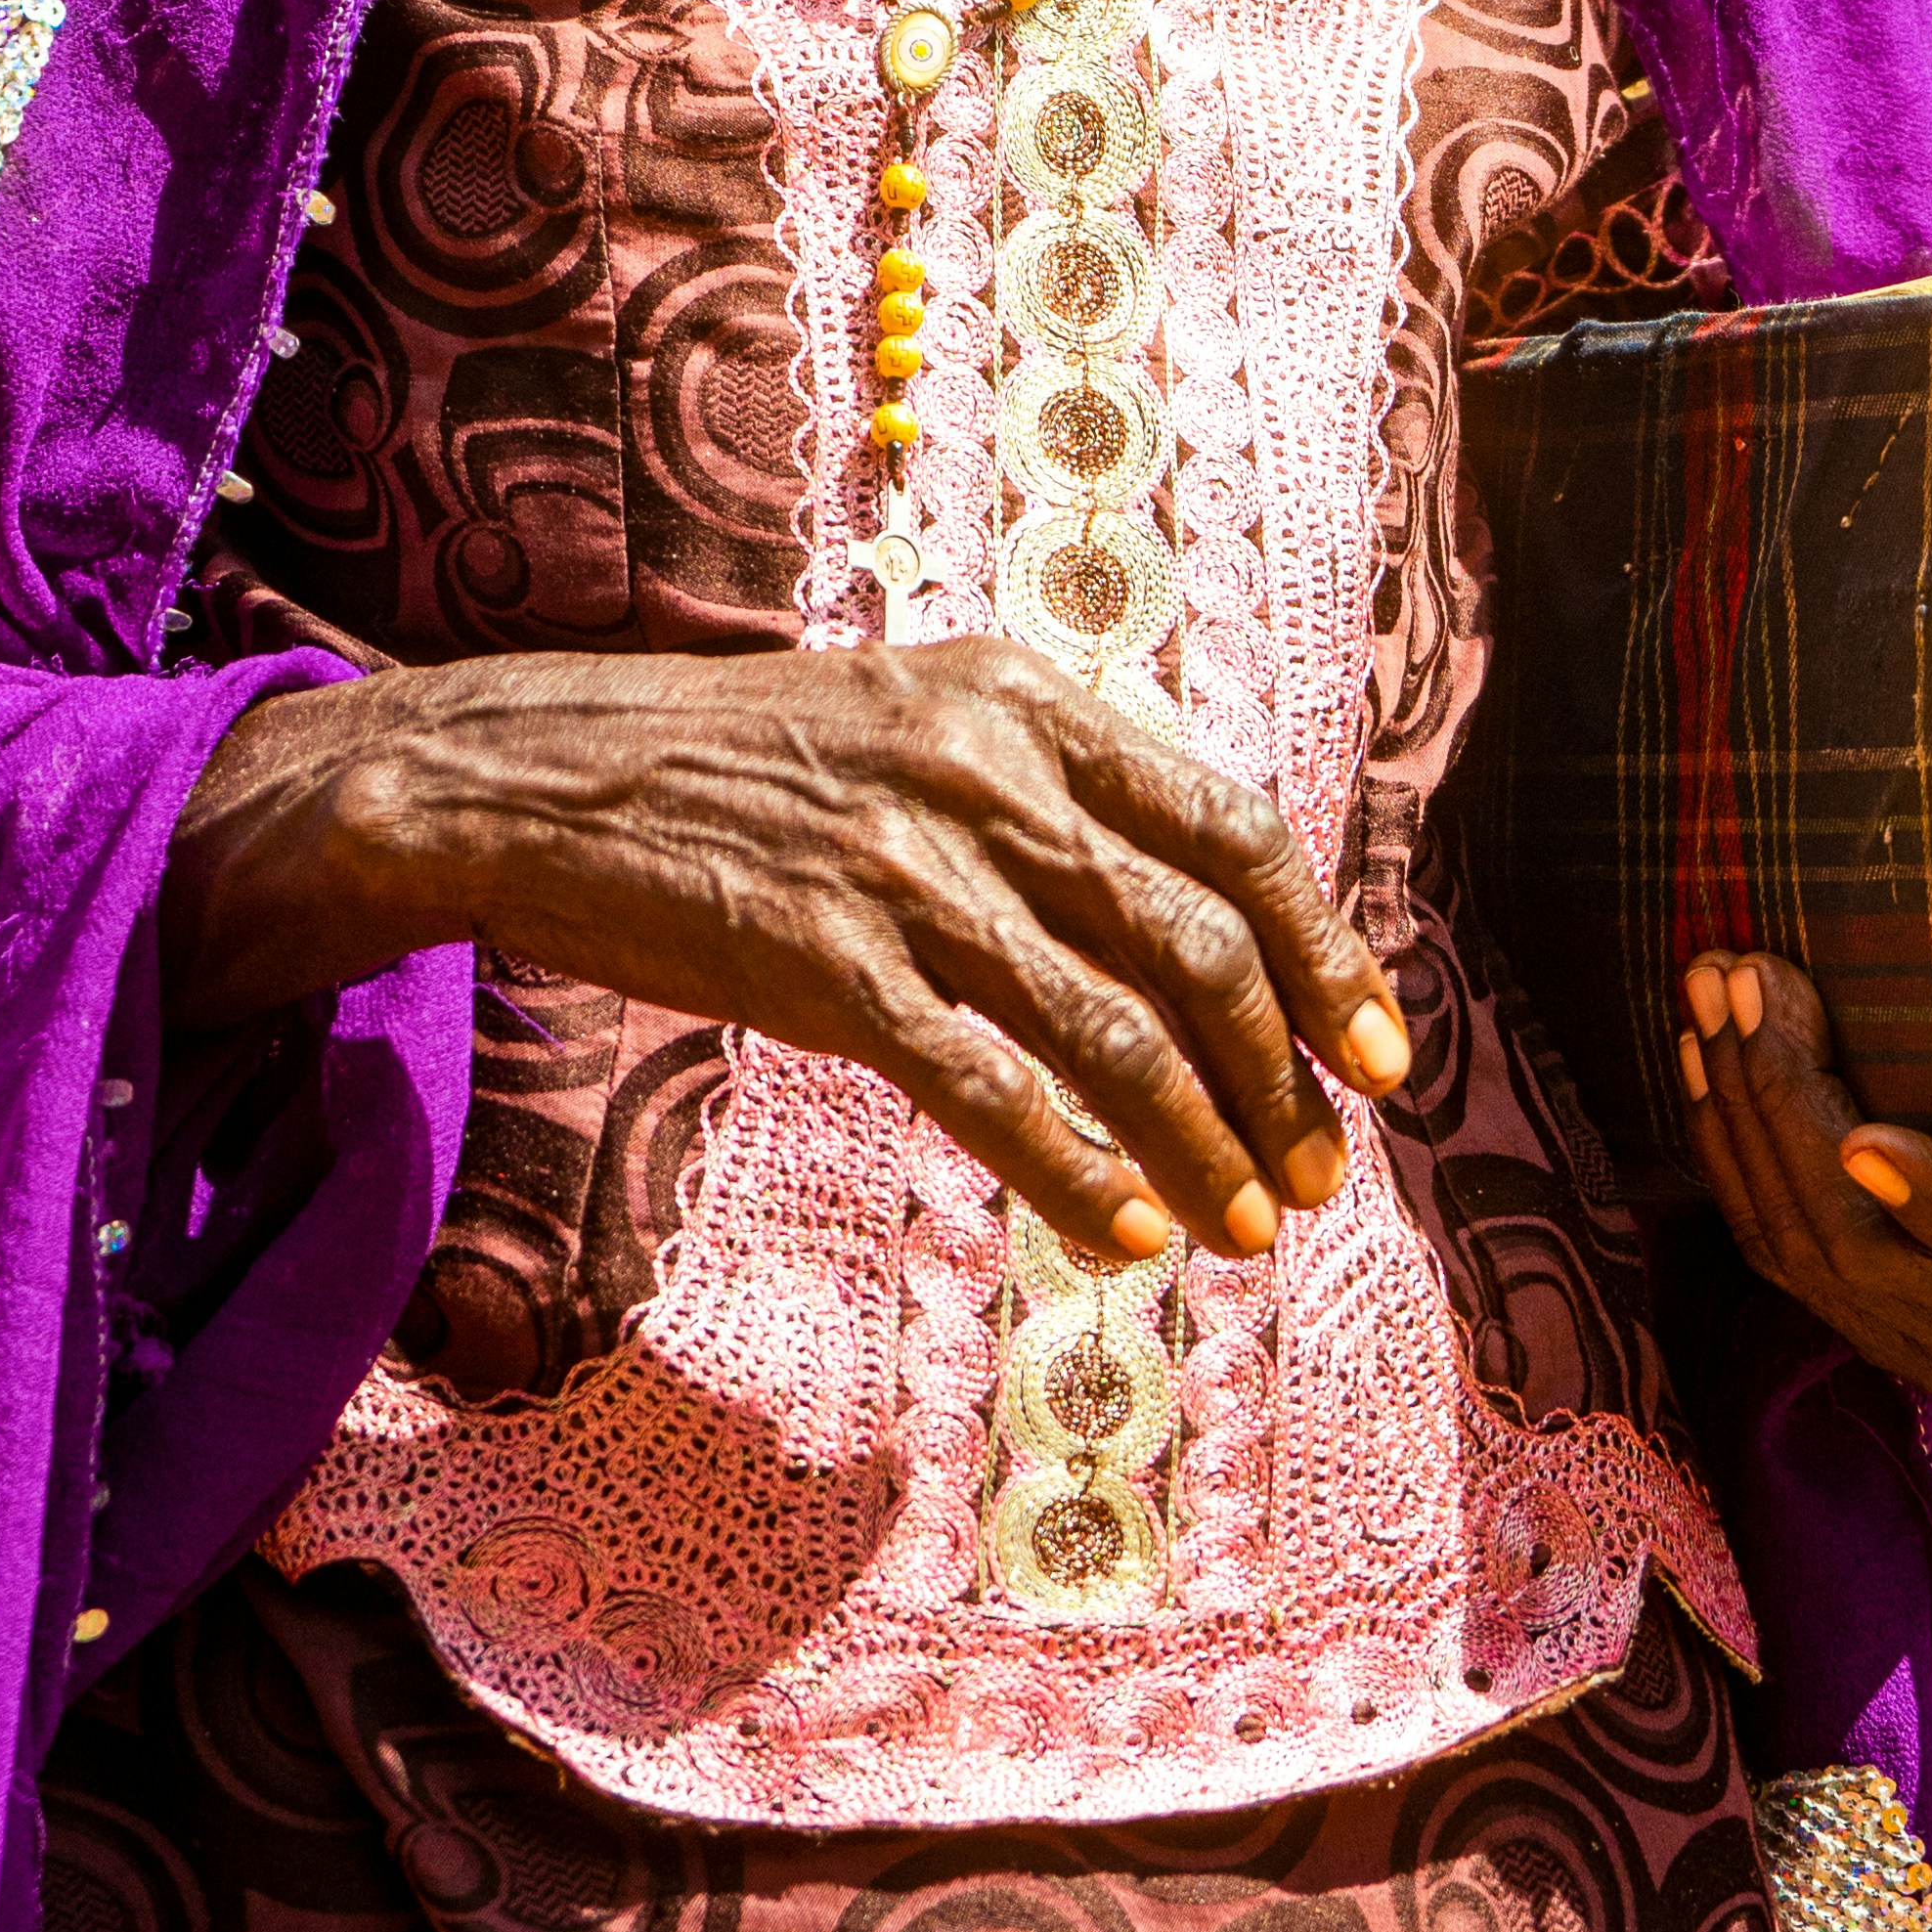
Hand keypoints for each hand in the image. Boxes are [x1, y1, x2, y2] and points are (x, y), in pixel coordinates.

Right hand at [168, 638, 1411, 1280]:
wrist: (552, 778)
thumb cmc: (749, 768)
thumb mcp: (919, 720)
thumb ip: (1050, 796)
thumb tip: (1197, 933)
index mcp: (1023, 700)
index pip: (1230, 831)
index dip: (1325, 953)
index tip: (1380, 1058)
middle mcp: (982, 772)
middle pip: (1193, 941)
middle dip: (1278, 1076)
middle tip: (1313, 1173)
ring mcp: (904, 867)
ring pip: (1110, 1027)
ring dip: (1202, 1144)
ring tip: (1246, 1229)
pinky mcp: (826, 963)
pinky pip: (988, 1083)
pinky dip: (1078, 1168)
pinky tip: (1129, 1231)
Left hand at [1677, 895, 1931, 1394]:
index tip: (1869, 1135)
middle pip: (1868, 1240)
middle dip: (1795, 1100)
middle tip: (1753, 975)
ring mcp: (1901, 1327)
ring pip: (1795, 1232)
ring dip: (1741, 1101)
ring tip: (1716, 977)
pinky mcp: (1833, 1297)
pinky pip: (1757, 1227)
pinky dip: (1722, 1130)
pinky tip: (1697, 1035)